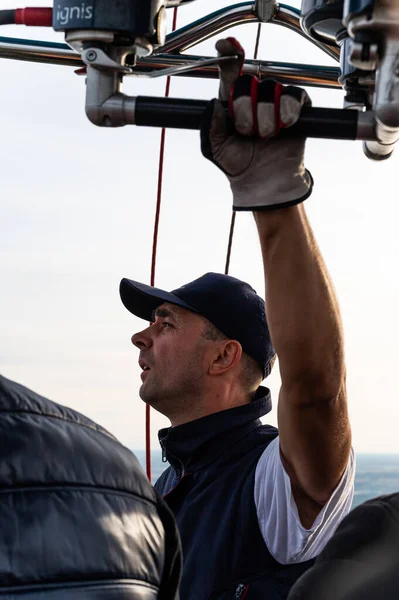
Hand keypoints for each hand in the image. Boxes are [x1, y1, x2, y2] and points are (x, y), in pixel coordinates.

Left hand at [200, 38, 312, 210]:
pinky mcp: (296, 108)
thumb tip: (214, 104)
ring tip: (265, 136)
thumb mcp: (215, 147)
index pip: (230, 72)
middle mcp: (253, 97)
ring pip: (270, 90)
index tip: (226, 46)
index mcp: (232, 102)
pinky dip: (287, 112)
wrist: (264, 183)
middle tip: (246, 131)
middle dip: (244, 109)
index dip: (229, 56)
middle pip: (248, 81)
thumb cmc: (238, 165)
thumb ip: (210, 125)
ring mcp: (275, 101)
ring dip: (266, 119)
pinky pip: (293, 96)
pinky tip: (284, 126)